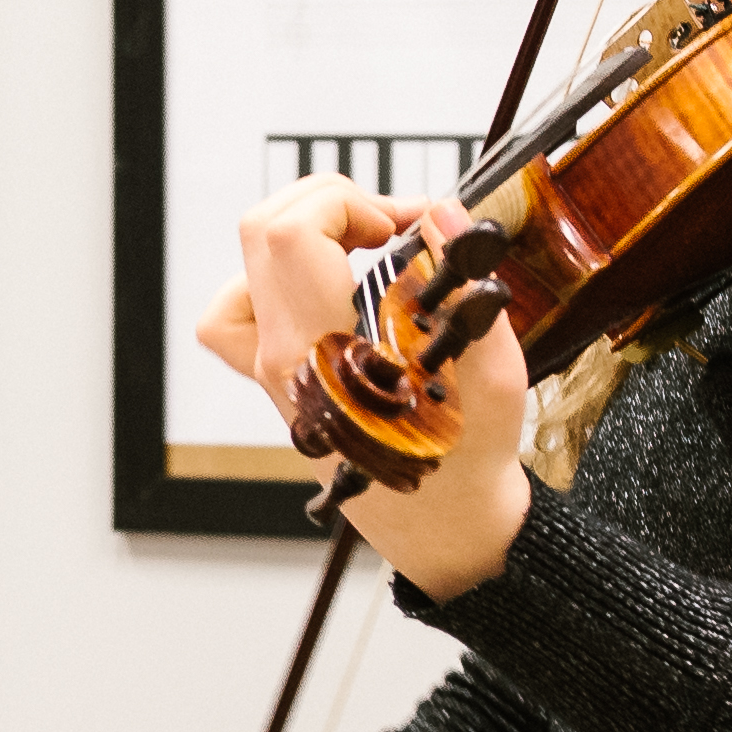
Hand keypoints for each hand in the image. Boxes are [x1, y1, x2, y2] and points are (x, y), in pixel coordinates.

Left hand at [209, 182, 529, 601]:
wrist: (445, 529)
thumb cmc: (466, 467)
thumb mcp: (493, 376)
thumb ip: (465, 291)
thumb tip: (440, 213)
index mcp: (328, 357)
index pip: (290, 237)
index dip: (346, 202)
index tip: (400, 223)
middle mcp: (285, 360)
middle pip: (261, 233)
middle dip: (332, 203)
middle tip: (392, 226)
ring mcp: (272, 369)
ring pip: (245, 266)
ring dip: (304, 233)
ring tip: (362, 246)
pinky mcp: (277, 376)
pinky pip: (238, 314)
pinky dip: (270, 279)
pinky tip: (322, 281)